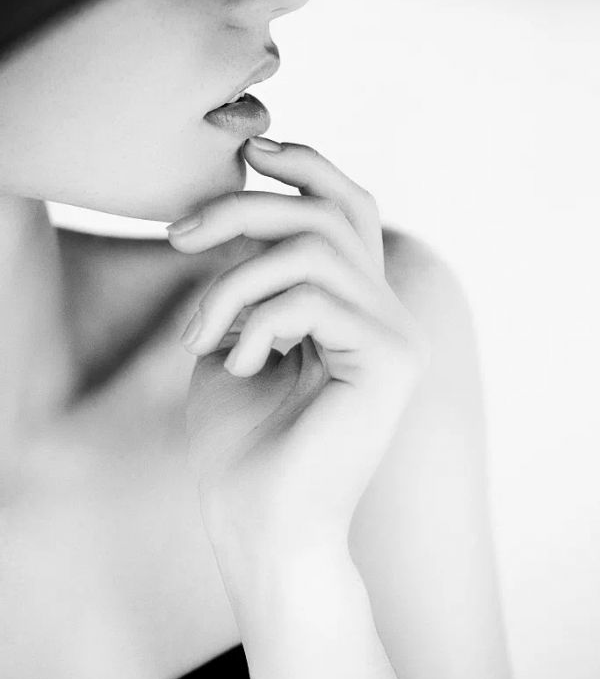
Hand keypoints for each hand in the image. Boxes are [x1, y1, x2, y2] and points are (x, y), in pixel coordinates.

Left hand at [166, 138, 429, 558]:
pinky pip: (312, 297)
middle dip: (245, 207)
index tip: (248, 151)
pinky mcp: (391, 359)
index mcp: (356, 307)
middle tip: (179, 236)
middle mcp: (387, 313)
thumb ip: (250, 278)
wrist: (260, 527)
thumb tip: (239, 216)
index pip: (349, 207)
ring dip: (233, 282)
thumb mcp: (233, 337)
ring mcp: (396, 334)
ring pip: (312, 249)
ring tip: (200, 336)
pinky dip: (255, 322)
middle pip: (330, 210)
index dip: (306, 165)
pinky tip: (238, 365)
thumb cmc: (242, 442)